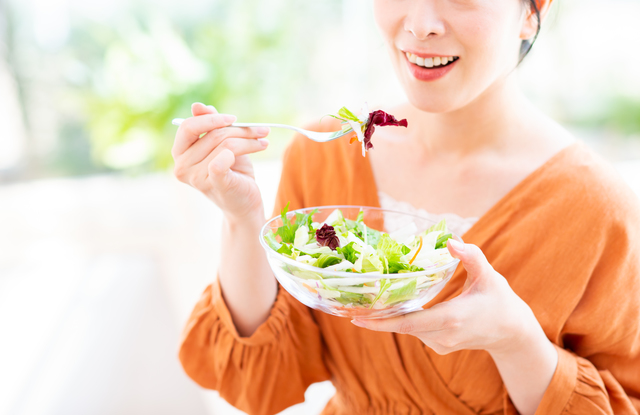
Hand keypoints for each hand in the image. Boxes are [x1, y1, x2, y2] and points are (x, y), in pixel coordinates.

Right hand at [171, 103, 269, 221]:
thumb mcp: (221, 144)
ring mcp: (195, 177)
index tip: (234, 118)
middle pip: (213, 134)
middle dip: (241, 130)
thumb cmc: (232, 172)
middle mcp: (181, 166)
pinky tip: (258, 147)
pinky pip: (223, 158)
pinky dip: (243, 149)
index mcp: (179, 153)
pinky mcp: (213, 184)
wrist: (244, 202)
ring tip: (263, 141)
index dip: (212, 119)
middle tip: (261, 131)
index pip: (189, 126)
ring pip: (226, 144)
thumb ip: (210, 125)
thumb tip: (198, 106)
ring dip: (250, 140)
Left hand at [352, 239, 540, 355]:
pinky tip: (390, 307)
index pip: (408, 323)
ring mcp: (441, 345)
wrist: (512, 333)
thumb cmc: (500, 301)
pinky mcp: (440, 347)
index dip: (381, 322)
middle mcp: (443, 336)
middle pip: (401, 327)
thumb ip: (471, 257)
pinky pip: (415, 332)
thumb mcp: (489, 276)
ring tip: (367, 301)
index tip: (357, 319)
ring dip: (389, 317)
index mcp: (452, 319)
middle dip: (376, 317)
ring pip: (407, 329)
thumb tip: (451, 240)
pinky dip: (402, 320)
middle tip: (352, 304)